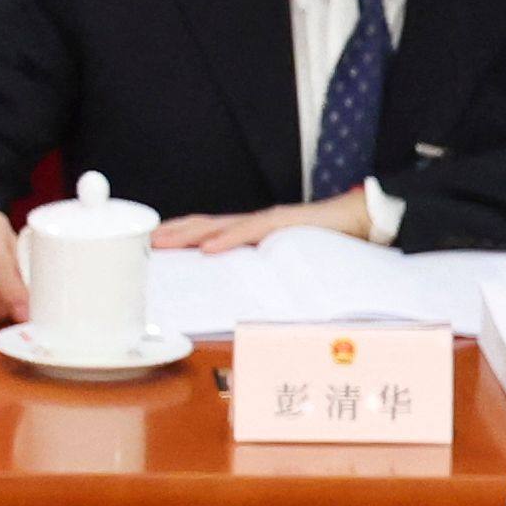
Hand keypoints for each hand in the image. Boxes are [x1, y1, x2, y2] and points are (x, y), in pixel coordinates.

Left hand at [152, 189, 371, 253]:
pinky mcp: (285, 223)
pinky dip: (227, 239)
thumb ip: (266, 267)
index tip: (153, 245)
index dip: (180, 235)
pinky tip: (208, 248)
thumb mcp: (290, 258)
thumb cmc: (332, 239)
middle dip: (171, 233)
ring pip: (219, 226)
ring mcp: (268, 220)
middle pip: (204, 225)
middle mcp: (255, 223)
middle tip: (141, 243)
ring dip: (187, 235)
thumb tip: (243, 288)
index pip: (209, 231)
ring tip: (162, 242)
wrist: (364, 217)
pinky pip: (250, 232)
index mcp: (254, 232)